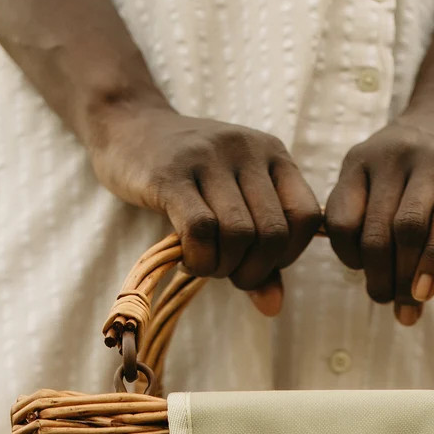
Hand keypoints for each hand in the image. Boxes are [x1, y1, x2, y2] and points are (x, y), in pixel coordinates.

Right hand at [87, 99, 321, 314]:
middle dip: (252, 271)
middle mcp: (247, 149)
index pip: (306, 217)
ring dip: (222, 267)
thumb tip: (273, 308)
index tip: (258, 261)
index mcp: (273, 153)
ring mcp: (209, 157)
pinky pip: (200, 230)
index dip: (288, 254)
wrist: (127, 126)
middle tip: (227, 272)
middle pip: (272, 233)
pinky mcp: (171, 173)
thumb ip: (259, 255)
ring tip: (205, 264)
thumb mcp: (233, 205)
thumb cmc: (189, 175)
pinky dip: (199, 260)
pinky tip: (188, 260)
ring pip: (237, 234)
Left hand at [324, 99, 433, 323]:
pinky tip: (428, 288)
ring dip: (406, 276)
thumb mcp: (379, 176)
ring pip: (409, 229)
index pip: (341, 222)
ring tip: (409, 304)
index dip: (348, 257)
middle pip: (377, 233)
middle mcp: (389, 159)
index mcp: (358, 163)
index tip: (362, 273)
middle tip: (386, 301)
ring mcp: (429, 161)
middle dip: (379, 278)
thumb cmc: (413, 161)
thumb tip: (379, 288)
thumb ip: (371, 221)